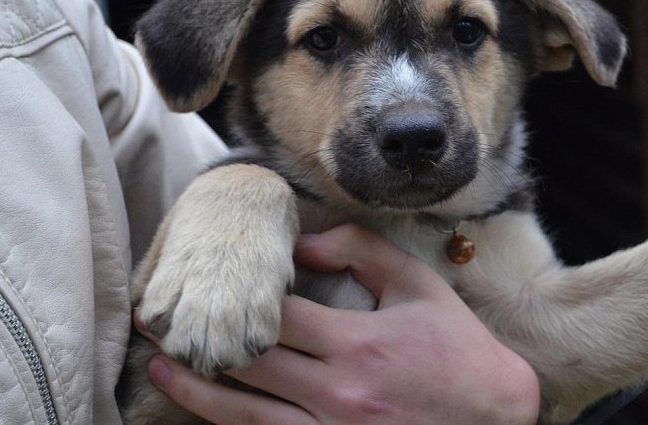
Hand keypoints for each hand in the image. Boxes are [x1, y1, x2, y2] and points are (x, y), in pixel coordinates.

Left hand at [142, 224, 540, 424]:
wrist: (494, 419)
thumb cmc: (457, 350)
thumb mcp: (420, 287)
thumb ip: (363, 251)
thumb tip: (301, 240)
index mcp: (356, 345)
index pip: (276, 315)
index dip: (236, 297)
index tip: (205, 281)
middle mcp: (336, 393)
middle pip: (248, 364)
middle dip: (195, 341)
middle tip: (153, 321)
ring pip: (245, 414)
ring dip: (195, 392)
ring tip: (158, 370)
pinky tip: (206, 413)